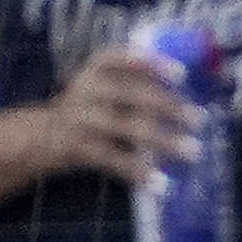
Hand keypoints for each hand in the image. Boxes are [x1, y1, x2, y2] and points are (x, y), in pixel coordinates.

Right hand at [37, 39, 200, 186]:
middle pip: (131, 93)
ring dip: (163, 140)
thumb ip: (135, 83)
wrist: (42, 136)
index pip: (120, 58)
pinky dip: (138, 171)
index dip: (150, 64)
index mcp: (95, 70)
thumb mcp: (104, 87)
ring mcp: (80, 118)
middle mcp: (86, 89)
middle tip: (200, 119)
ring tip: (193, 151)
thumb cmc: (90, 109)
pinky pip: (113, 158)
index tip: (181, 74)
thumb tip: (190, 94)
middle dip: (169, 106)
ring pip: (126, 127)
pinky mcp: (77, 146)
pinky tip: (161, 183)